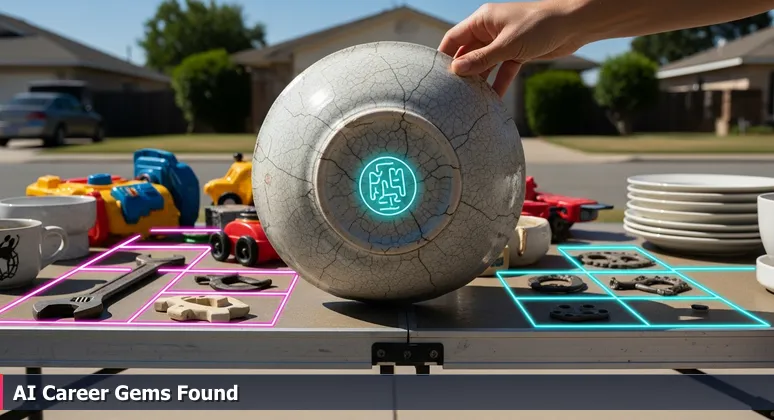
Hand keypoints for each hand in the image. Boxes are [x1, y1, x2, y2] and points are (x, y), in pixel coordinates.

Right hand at [439, 1, 584, 96]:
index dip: (444, 55)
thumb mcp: (507, 45)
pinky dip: (498, 83)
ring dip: (480, 80)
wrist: (574, 24)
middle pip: (468, 53)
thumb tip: (456, 70)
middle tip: (451, 93)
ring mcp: (503, 42)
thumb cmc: (540, 25)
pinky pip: (502, 70)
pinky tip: (493, 99)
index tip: (434, 76)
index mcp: (483, 20)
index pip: (454, 38)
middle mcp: (490, 30)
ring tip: (469, 99)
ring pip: (485, 64)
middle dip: (461, 71)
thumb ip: (481, 59)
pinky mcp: (517, 53)